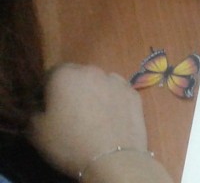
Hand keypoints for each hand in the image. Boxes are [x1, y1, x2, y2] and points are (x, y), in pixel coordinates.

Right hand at [28, 64, 157, 178]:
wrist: (112, 158)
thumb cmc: (69, 142)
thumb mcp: (35, 130)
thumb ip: (34, 110)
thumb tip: (41, 106)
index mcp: (65, 75)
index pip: (50, 74)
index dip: (46, 90)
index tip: (45, 107)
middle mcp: (92, 71)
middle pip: (77, 76)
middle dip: (71, 89)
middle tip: (68, 112)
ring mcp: (117, 81)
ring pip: (99, 82)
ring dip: (93, 93)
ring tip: (92, 116)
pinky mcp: (134, 93)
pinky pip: (117, 93)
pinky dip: (112, 100)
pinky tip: (109, 118)